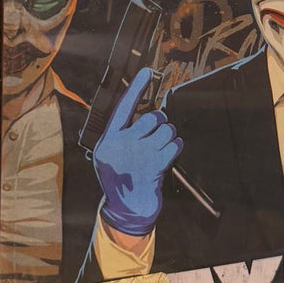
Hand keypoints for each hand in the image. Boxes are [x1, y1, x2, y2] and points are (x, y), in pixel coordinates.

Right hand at [93, 67, 182, 235]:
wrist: (126, 211)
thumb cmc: (122, 179)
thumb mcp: (110, 155)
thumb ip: (122, 134)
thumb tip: (146, 111)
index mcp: (108, 140)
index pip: (123, 108)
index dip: (137, 88)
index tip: (148, 71)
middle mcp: (121, 146)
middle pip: (152, 118)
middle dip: (161, 123)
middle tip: (158, 134)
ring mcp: (138, 156)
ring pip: (166, 130)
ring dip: (169, 137)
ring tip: (161, 149)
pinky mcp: (154, 166)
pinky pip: (174, 145)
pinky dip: (175, 148)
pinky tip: (167, 157)